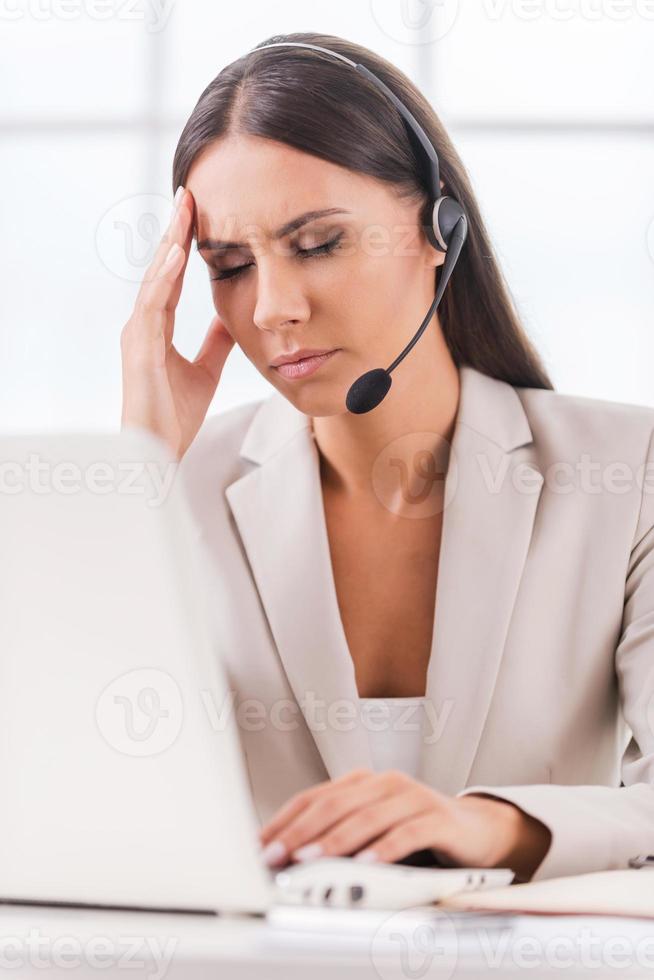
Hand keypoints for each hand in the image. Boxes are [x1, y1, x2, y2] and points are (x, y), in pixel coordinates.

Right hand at [120, 186, 234, 460]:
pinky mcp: (140, 350)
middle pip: (160, 268)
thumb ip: (214, 344)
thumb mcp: (205, 371)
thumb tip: (230, 318)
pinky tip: (177, 255)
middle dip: (175, 231)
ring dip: (169, 244)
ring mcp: (138, 335)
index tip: (198, 212)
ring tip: (185, 210)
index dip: (183, 244)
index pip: (172, 277)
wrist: (156, 453)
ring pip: (154, 279)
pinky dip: (163, 279)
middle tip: (189, 193)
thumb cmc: (173, 417)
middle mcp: (143, 325)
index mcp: (156, 328)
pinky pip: (151, 306)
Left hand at [257, 768, 550, 880]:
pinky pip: (408, 833)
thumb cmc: (416, 833)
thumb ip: (339, 837)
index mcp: (363, 782)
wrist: (477, 832)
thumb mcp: (373, 831)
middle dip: (301, 832)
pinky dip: (385, 849)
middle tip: (278, 856)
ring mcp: (413, 797)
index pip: (315, 798)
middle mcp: (385, 783)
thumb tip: (289, 860)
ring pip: (368, 817)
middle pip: (336, 805)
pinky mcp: (439, 818)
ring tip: (312, 860)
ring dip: (336, 841)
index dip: (286, 821)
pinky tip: (367, 864)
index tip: (261, 846)